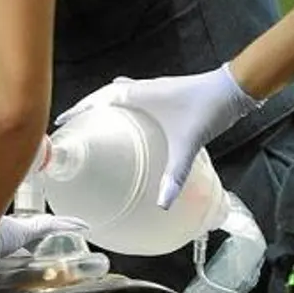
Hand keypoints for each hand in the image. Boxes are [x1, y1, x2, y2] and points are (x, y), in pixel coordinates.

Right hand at [56, 63, 260, 207]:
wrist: (231, 90)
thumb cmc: (207, 110)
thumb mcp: (188, 144)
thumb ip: (175, 174)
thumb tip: (162, 204)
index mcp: (139, 95)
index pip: (99, 99)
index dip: (79, 109)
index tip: (62, 120)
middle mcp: (142, 88)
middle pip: (104, 95)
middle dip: (87, 107)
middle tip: (74, 123)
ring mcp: (153, 88)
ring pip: (118, 93)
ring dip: (103, 103)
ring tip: (93, 120)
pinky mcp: (164, 92)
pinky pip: (133, 95)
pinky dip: (121, 103)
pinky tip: (128, 118)